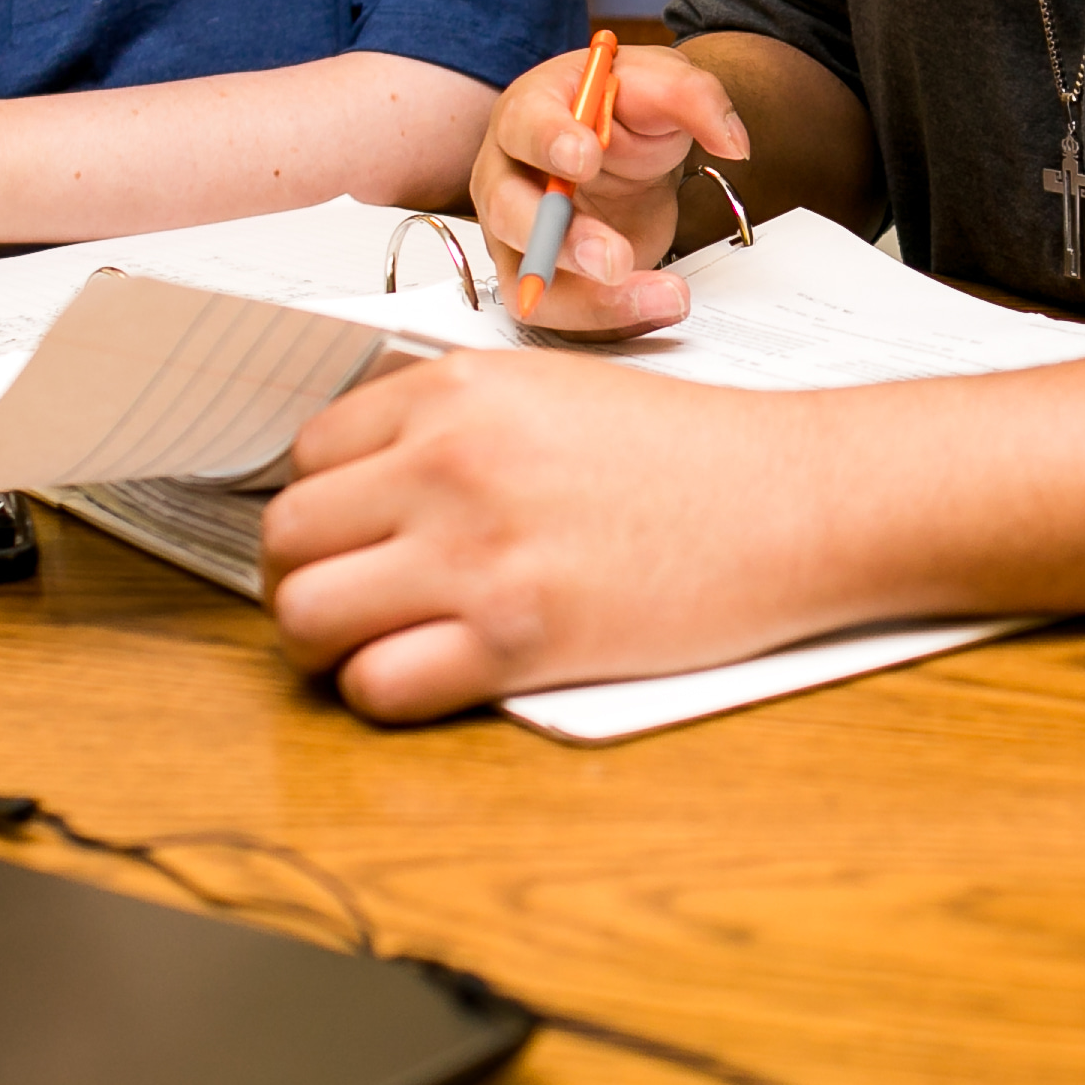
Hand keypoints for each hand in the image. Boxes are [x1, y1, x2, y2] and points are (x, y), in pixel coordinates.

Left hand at [261, 355, 848, 719]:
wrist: (796, 499)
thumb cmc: (690, 453)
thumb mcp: (551, 391)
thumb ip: (453, 422)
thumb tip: (366, 481)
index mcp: (452, 390)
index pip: (307, 457)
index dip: (325, 509)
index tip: (356, 538)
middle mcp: (446, 462)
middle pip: (288, 538)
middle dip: (307, 579)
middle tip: (356, 602)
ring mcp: (474, 551)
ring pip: (305, 615)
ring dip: (328, 643)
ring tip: (379, 645)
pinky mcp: (513, 638)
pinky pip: (375, 686)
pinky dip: (385, 694)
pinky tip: (433, 677)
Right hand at [474, 44, 751, 334]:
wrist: (625, 146)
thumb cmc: (623, 109)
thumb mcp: (663, 84)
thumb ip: (695, 98)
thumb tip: (733, 142)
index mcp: (530, 112)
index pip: (524, 126)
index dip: (550, 143)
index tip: (587, 157)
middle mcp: (508, 175)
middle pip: (510, 213)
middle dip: (563, 241)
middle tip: (615, 258)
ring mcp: (517, 233)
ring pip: (528, 279)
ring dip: (591, 300)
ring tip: (665, 295)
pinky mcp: (542, 277)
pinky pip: (559, 311)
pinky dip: (609, 319)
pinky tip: (658, 305)